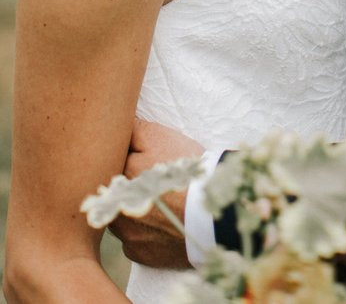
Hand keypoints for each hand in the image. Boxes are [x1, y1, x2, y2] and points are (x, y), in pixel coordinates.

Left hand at [108, 118, 203, 268]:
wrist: (207, 213)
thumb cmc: (181, 170)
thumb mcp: (158, 137)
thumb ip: (131, 130)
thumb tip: (113, 124)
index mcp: (114, 179)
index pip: (106, 166)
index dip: (122, 161)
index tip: (136, 159)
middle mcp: (112, 209)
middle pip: (113, 194)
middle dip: (126, 187)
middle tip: (149, 180)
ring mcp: (124, 235)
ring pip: (121, 219)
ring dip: (132, 210)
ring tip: (158, 202)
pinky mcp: (138, 254)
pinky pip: (134, 240)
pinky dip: (144, 231)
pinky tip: (161, 222)